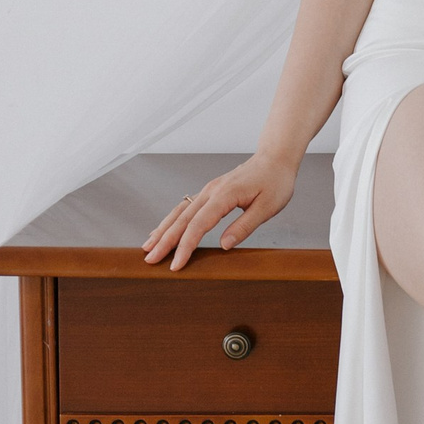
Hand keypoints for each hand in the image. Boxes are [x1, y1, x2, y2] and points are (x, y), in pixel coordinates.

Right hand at [144, 150, 301, 269]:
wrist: (275, 158)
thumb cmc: (275, 181)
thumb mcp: (267, 207)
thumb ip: (244, 226)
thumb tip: (223, 246)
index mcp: (224, 195)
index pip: (198, 225)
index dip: (185, 246)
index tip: (175, 265)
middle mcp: (211, 191)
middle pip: (182, 219)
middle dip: (164, 241)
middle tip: (149, 260)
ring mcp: (208, 190)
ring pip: (179, 212)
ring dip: (163, 230)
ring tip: (148, 247)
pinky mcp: (210, 192)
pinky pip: (185, 207)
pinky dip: (171, 220)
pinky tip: (162, 230)